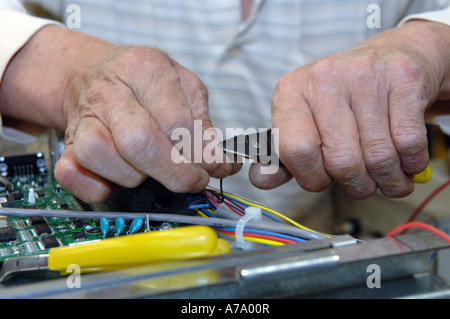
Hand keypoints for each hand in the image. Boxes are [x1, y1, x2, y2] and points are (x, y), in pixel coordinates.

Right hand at [0, 26, 237, 202]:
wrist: (90, 72)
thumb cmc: (142, 82)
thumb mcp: (183, 85)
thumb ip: (204, 122)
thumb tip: (222, 162)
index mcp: (144, 68)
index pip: (176, 121)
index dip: (201, 153)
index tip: (215, 167)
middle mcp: (109, 92)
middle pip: (139, 142)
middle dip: (175, 173)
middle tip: (193, 181)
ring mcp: (82, 118)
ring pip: (104, 158)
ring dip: (135, 177)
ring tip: (149, 169)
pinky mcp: (67, 144)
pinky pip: (71, 174)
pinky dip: (96, 188)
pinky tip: (116, 181)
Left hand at [250, 20, 449, 198]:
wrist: (387, 57)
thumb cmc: (341, 99)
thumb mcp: (304, 121)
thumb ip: (283, 157)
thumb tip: (259, 179)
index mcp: (290, 92)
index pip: (296, 151)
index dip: (312, 178)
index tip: (324, 180)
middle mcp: (324, 78)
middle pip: (340, 161)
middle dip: (355, 185)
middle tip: (362, 184)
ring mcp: (364, 75)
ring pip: (378, 157)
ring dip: (387, 180)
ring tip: (387, 176)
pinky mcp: (402, 79)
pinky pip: (409, 143)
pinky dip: (412, 164)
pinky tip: (406, 161)